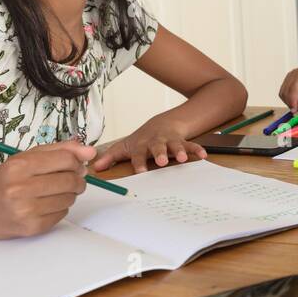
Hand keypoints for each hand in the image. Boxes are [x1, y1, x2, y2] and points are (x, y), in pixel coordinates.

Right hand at [0, 140, 97, 238]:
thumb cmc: (3, 180)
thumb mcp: (25, 158)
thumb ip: (59, 150)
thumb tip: (90, 151)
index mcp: (19, 166)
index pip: (66, 160)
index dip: (77, 162)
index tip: (76, 165)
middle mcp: (21, 189)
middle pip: (71, 180)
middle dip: (77, 179)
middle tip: (71, 179)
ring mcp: (26, 211)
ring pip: (70, 198)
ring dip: (69, 194)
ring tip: (53, 192)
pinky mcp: (32, 227)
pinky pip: (62, 214)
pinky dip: (60, 208)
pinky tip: (45, 204)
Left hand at [90, 116, 206, 172]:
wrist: (161, 124)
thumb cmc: (142, 140)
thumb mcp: (125, 146)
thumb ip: (111, 157)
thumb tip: (95, 168)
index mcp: (141, 145)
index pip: (138, 154)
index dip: (139, 162)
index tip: (140, 172)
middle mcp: (156, 142)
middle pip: (157, 147)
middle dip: (160, 153)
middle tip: (161, 162)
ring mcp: (170, 140)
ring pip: (175, 144)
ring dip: (179, 150)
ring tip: (183, 159)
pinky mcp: (182, 141)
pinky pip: (190, 144)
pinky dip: (196, 149)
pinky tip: (203, 155)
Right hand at [279, 67, 297, 109]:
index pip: (293, 88)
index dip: (292, 100)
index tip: (295, 110)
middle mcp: (293, 74)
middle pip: (286, 92)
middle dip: (291, 103)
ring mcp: (289, 77)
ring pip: (283, 93)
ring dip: (289, 102)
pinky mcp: (287, 81)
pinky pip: (284, 92)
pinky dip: (289, 99)